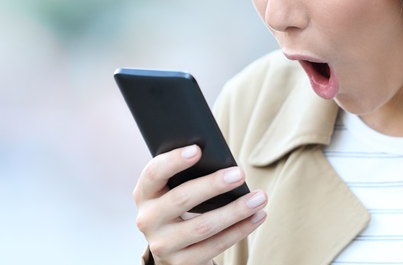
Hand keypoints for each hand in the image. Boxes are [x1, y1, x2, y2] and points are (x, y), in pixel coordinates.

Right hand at [133, 145, 267, 264]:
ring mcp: (162, 244)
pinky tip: (257, 216)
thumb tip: (222, 164)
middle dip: (213, 185)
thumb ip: (185, 178)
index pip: (153, 173)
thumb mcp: (172, 192)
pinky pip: (215, 245)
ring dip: (235, 210)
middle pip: (181, 199)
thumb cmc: (179, 209)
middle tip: (240, 173)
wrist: (173, 250)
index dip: (174, 161)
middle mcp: (147, 220)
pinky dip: (240, 230)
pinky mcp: (180, 263)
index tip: (198, 149)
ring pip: (203, 226)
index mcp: (143, 194)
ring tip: (259, 197)